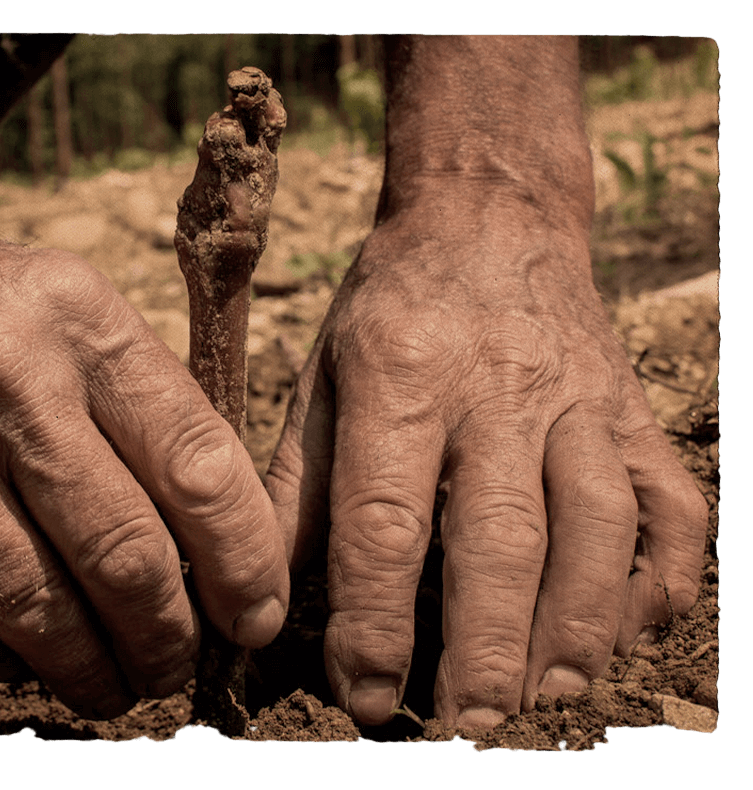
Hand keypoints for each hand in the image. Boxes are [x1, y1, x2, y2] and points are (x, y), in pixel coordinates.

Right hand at [0, 36, 287, 718]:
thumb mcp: (56, 307)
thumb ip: (133, 404)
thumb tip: (209, 531)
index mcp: (80, 323)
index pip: (198, 461)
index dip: (244, 558)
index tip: (255, 614)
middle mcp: (8, 384)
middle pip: (124, 554)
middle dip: (168, 638)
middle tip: (178, 666)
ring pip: (40, 608)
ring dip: (92, 671)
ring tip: (115, 687)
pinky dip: (5, 661)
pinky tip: (28, 662)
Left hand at [265, 35, 706, 727]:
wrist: (489, 217)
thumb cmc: (389, 309)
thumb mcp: (321, 375)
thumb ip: (297, 484)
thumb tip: (271, 598)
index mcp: (400, 377)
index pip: (385, 519)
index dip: (376, 620)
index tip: (365, 698)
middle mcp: (497, 390)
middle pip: (501, 537)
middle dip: (487, 646)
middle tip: (469, 727)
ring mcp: (581, 400)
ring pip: (598, 527)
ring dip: (578, 627)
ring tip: (550, 700)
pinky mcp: (633, 412)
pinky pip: (672, 503)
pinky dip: (663, 578)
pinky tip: (632, 631)